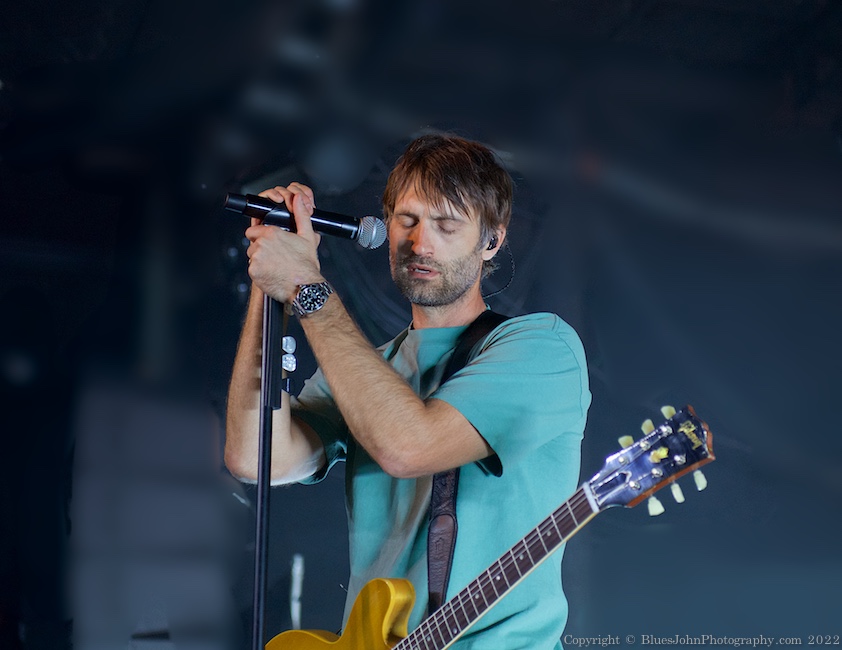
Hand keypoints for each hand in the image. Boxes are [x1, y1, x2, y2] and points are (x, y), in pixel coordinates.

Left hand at [245, 182, 324, 302]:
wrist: (304, 288)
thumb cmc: (306, 265)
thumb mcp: (308, 236)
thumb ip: (301, 215)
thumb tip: (298, 198)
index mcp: (272, 233)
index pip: (254, 230)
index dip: (261, 236)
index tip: (271, 244)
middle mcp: (261, 244)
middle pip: (253, 244)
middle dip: (261, 249)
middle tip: (276, 257)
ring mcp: (256, 258)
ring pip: (252, 257)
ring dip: (260, 260)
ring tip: (275, 266)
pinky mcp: (253, 272)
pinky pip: (252, 269)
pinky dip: (260, 272)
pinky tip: (272, 273)